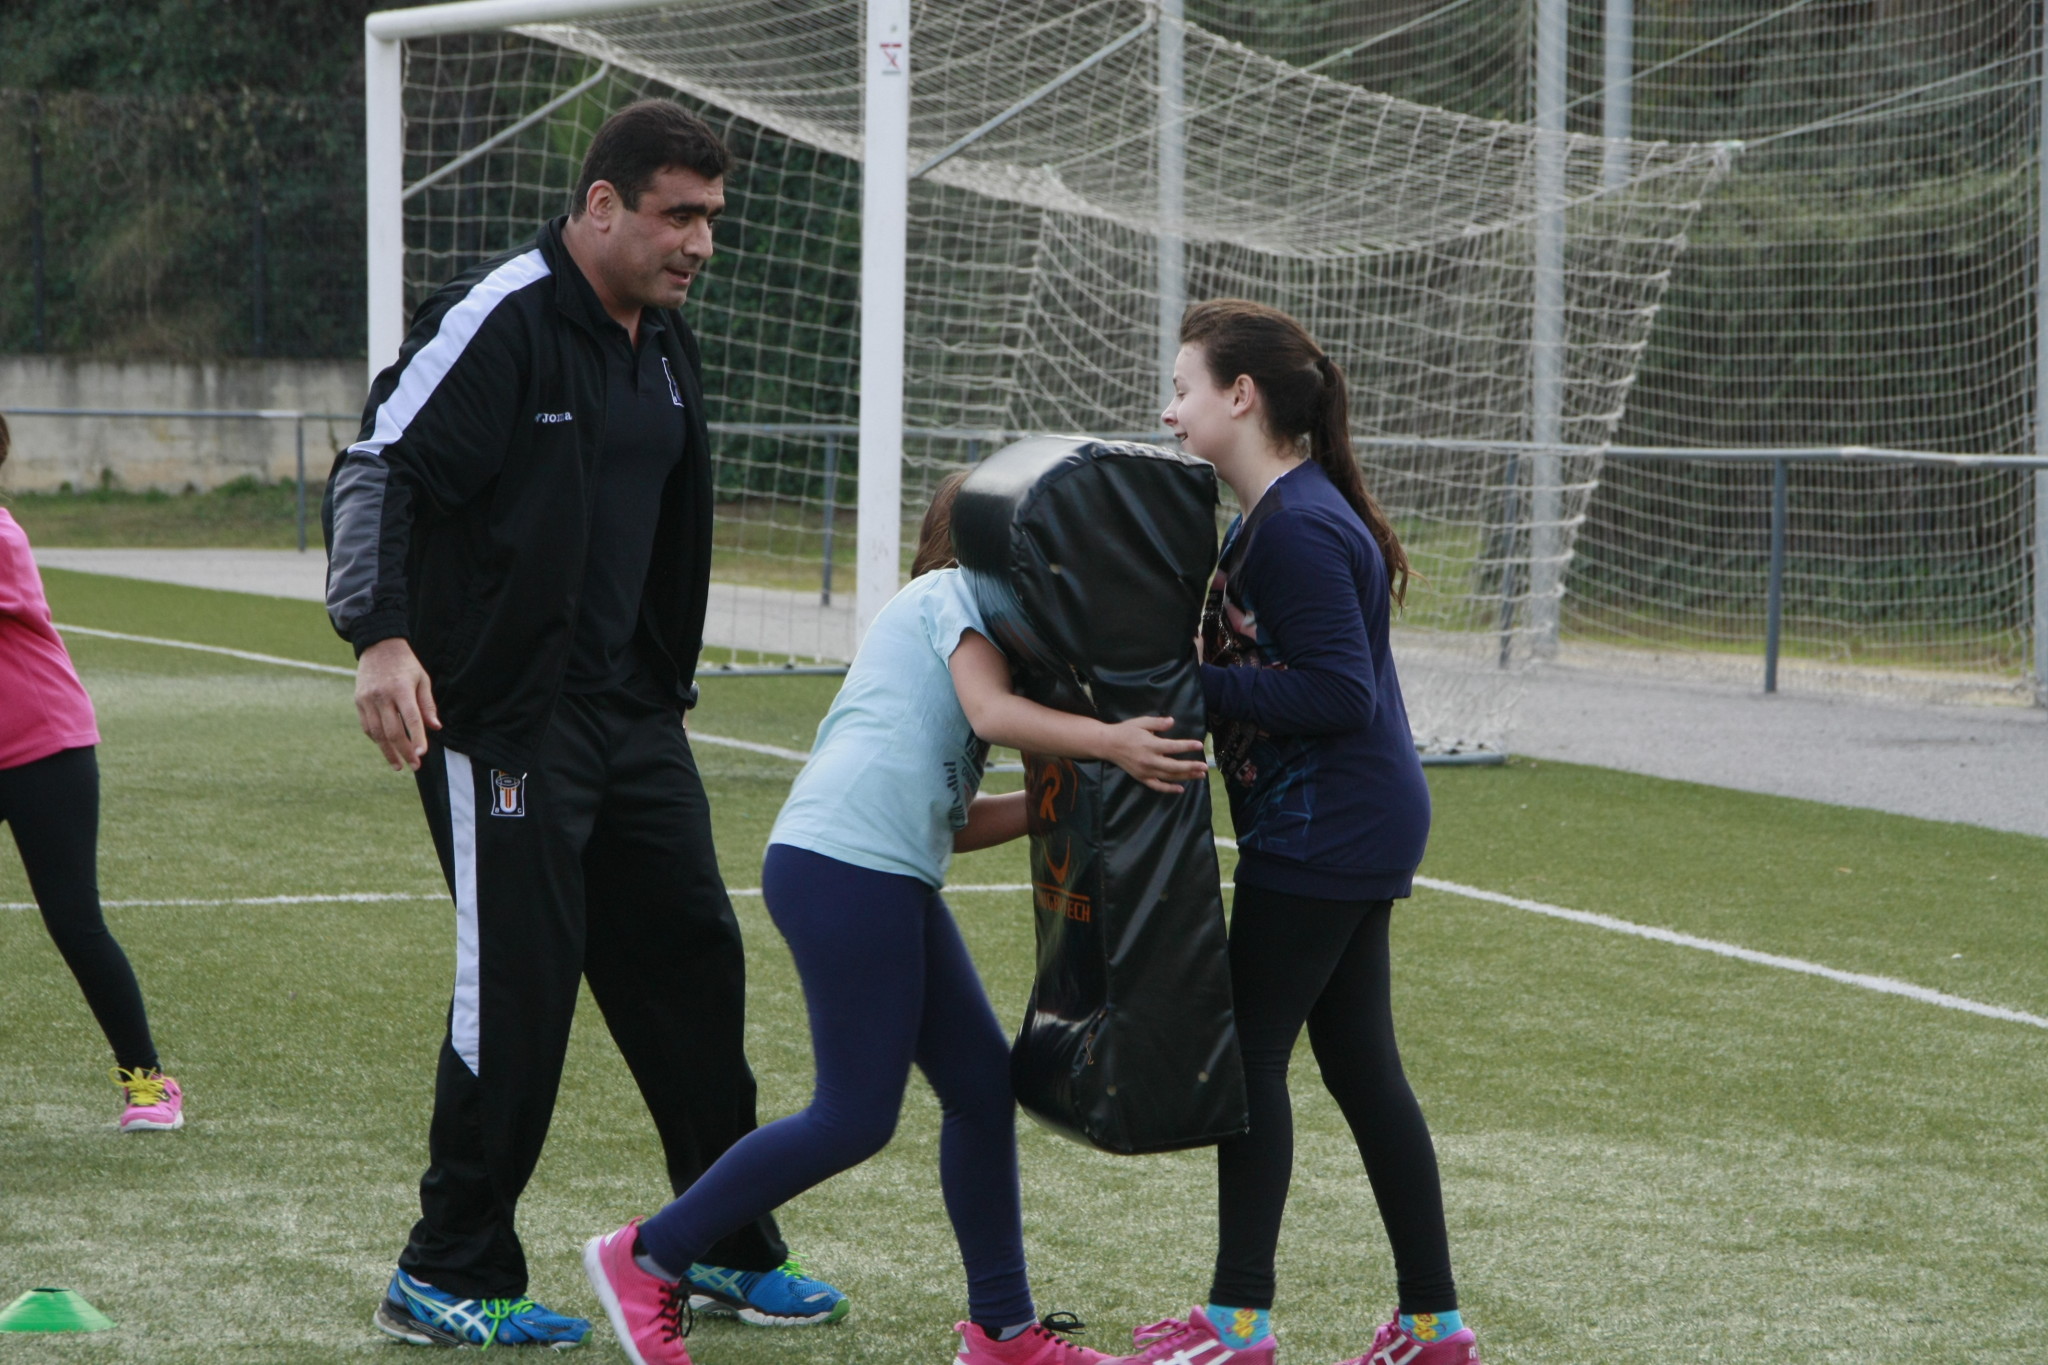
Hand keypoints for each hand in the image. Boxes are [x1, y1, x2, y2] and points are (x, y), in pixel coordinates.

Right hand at [355, 637, 440, 771]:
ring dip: (388, 752)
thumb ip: (427, 704)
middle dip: (404, 752)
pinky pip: (367, 726)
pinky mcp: (358, 701)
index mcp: (401, 689)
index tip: (422, 755)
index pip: (411, 719)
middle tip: (415, 766)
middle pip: (392, 731)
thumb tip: (436, 728)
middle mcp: (382, 695)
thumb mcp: (422, 679)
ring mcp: (367, 699)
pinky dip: (377, 740)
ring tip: (398, 765)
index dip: (416, 738)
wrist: (378, 645)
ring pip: (377, 733)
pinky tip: (386, 748)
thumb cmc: (406, 664)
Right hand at [1098, 716, 1207, 793]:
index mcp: (1150, 744)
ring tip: (1199, 775)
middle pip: (1174, 766)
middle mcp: (1149, 760)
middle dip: (1191, 767)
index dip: (1187, 746)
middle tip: (1204, 767)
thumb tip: (1172, 721)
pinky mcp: (1141, 778)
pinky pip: (1157, 786)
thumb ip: (1158, 723)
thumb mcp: (1141, 722)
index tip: (1199, 745)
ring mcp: (1145, 771)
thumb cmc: (1126, 731)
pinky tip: (1181, 789)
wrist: (1108, 744)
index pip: (1173, 747)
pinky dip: (1169, 789)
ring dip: (1185, 777)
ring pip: (1169, 777)